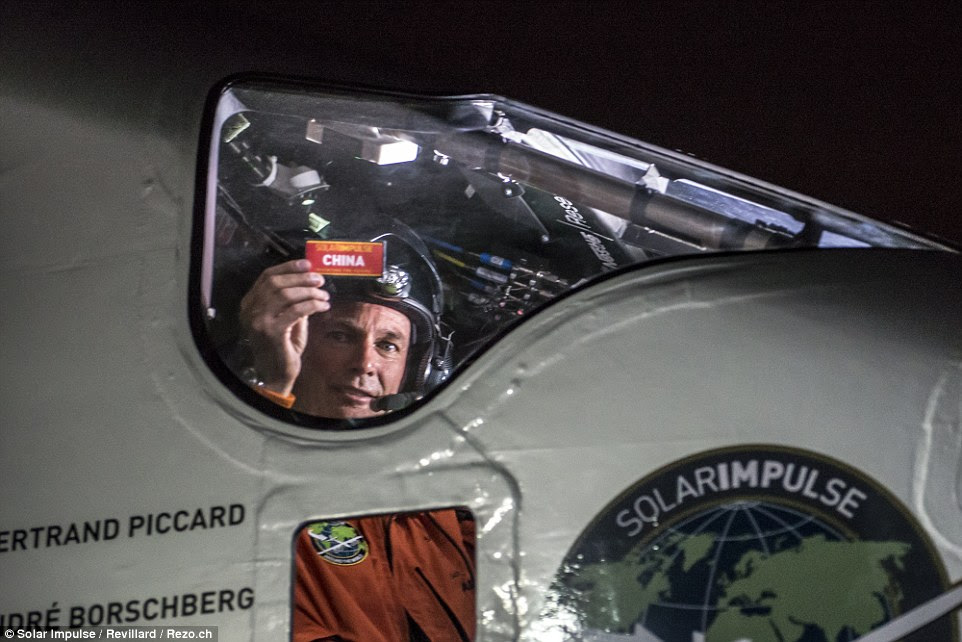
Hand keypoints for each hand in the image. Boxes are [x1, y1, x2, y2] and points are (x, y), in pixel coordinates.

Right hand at [239, 259, 330, 393]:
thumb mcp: (285, 319)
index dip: (288, 267)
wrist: (276, 375)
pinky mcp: (272, 332)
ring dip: (309, 292)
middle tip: (320, 280)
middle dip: (301, 278)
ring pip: (286, 295)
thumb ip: (292, 301)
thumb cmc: (282, 347)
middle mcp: (249, 311)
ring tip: (324, 295)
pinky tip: (323, 306)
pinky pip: (296, 311)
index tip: (308, 264)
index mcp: (249, 304)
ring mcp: (258, 321)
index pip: (267, 276)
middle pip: (276, 283)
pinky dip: (312, 305)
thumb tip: (309, 281)